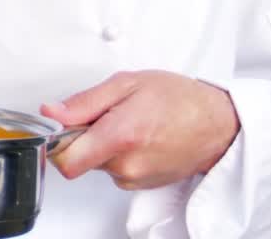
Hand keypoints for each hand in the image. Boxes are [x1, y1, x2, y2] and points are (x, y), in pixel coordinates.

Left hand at [41, 70, 239, 189]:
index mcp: (120, 136)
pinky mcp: (142, 185)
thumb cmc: (178, 99)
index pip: (66, 161)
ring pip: (97, 164)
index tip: (64, 126)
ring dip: (103, 145)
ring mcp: (135, 179)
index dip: (57, 143)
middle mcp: (126, 165)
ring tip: (129, 123)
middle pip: (79, 159)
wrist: (218, 124)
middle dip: (83, 137)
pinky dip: (118, 154)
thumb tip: (52, 112)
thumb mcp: (126, 83)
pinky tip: (137, 137)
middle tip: (106, 115)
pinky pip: (114, 170)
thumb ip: (84, 101)